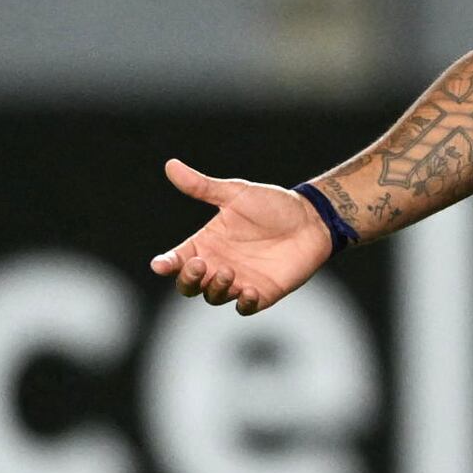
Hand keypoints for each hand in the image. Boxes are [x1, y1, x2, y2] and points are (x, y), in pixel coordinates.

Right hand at [149, 158, 331, 314]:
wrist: (311, 218)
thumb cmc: (272, 205)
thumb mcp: (236, 193)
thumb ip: (203, 186)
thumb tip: (171, 165)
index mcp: (206, 243)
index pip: (177, 259)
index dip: (166, 264)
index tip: (160, 264)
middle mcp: (218, 265)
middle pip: (189, 284)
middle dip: (188, 279)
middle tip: (200, 265)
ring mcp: (239, 281)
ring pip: (214, 296)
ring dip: (216, 288)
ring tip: (228, 271)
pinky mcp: (261, 293)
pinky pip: (245, 307)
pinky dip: (243, 304)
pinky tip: (248, 292)